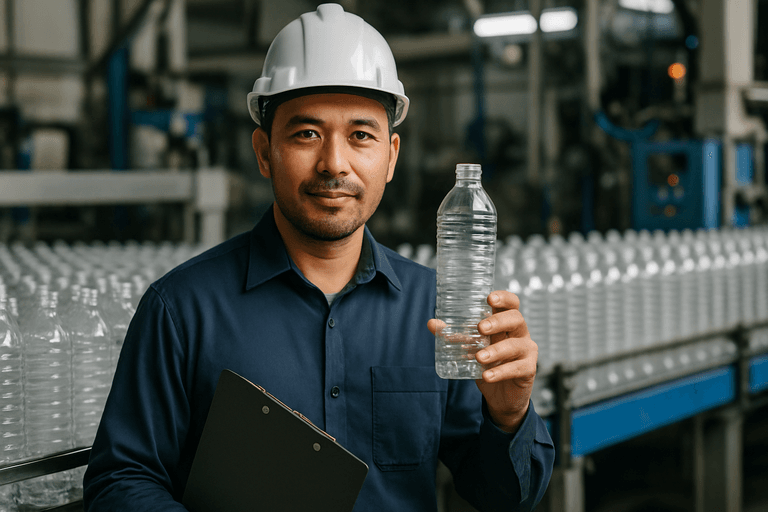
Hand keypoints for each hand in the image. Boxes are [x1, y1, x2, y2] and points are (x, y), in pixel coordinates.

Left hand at [427, 291, 537, 433]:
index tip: (489, 298)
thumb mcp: (470, 348)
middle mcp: (520, 333)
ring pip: (516, 345)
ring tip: (478, 357)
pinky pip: (517, 368)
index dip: (504, 298)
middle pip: (516, 319)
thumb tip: (432, 323)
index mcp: (507, 323)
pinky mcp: (529, 370)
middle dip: (498, 321)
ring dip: (496, 350)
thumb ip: (454, 336)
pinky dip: (500, 372)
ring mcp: (527, 351)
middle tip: (480, 327)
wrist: (502, 396)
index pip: (512, 303)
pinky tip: (487, 375)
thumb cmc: (487, 364)